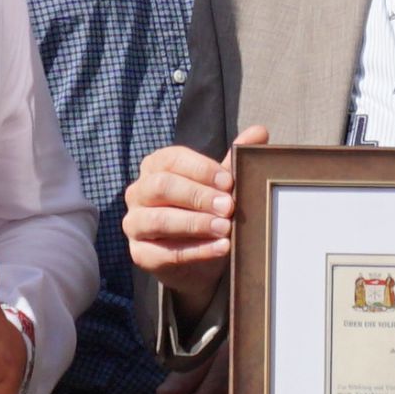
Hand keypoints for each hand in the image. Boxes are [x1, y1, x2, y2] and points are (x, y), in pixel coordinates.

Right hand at [124, 128, 256, 292]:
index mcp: (155, 167)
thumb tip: (259, 131)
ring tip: (226, 228)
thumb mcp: (220, 187)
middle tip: (229, 206)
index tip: (229, 181)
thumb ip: (234, 161)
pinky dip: (196, 250)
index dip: (200, 168)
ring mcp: (135, 224)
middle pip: (161, 186)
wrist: (199, 262)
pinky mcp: (140, 254)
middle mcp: (138, 192)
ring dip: (195, 223)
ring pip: (159, 220)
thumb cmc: (206, 213)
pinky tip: (221, 247)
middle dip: (197, 195)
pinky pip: (164, 252)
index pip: (171, 159)